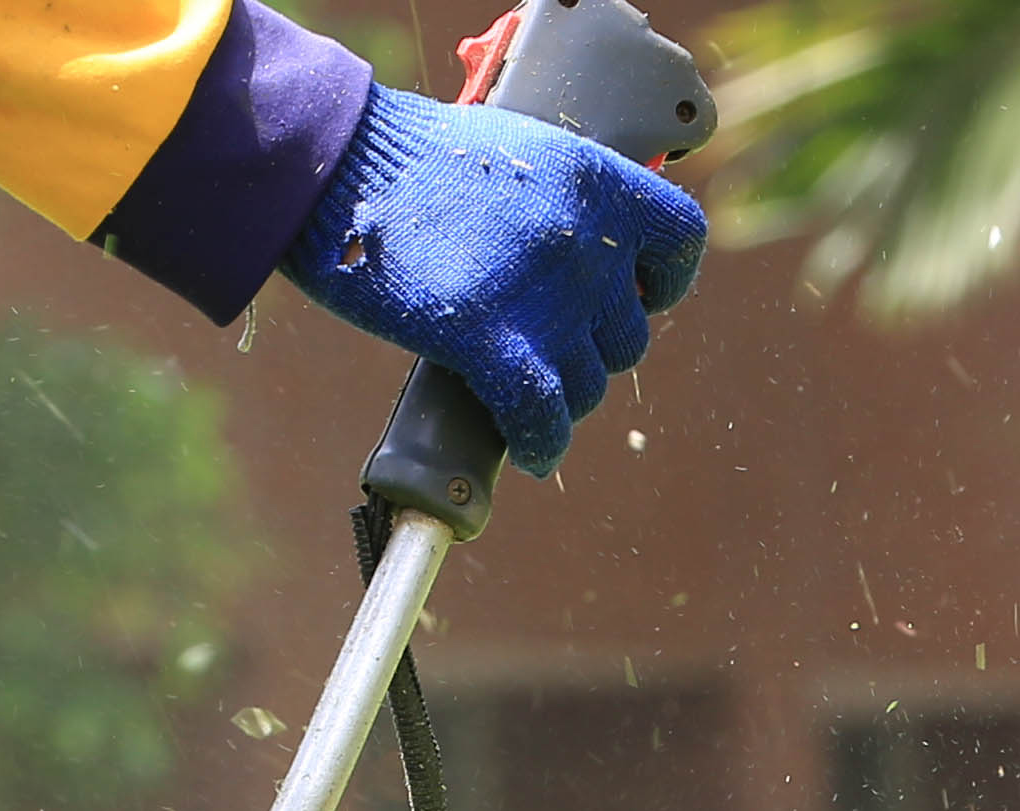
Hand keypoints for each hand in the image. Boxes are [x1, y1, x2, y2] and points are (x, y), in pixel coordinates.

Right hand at [279, 84, 706, 477]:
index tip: (633, 295)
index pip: (679, 242)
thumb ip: (557, 203)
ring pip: (586, 386)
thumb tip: (576, 260)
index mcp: (597, 180)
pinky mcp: (490, 339)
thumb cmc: (410, 158)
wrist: (340, 160)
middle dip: (588, 351)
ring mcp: (543, 295)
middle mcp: (586, 240)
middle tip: (543, 349)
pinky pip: (540, 417)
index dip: (663, 282)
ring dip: (560, 400)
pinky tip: (531, 451)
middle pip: (625, 335)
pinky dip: (540, 443)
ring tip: (522, 393)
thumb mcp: (513, 150)